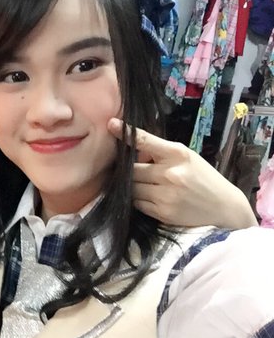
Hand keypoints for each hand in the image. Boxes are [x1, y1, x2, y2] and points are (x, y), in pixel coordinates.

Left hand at [108, 118, 256, 228]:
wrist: (225, 208)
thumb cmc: (203, 178)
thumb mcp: (187, 158)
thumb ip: (162, 153)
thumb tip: (132, 149)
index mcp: (177, 154)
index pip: (146, 141)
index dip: (127, 133)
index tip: (111, 125)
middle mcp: (170, 173)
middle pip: (132, 169)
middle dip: (129, 170)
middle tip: (131, 171)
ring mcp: (165, 194)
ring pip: (132, 187)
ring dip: (132, 186)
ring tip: (142, 185)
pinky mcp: (162, 212)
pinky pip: (137, 203)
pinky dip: (139, 200)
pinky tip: (150, 198)